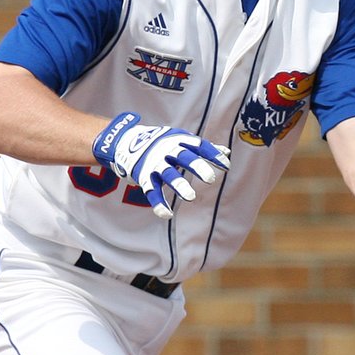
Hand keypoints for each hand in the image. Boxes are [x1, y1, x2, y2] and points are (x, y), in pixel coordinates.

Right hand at [93, 112, 230, 218]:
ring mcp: (155, 164)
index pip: (199, 146)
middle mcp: (167, 151)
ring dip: (179, 186)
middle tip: (211, 178)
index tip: (226, 165)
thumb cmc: (163, 142)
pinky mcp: (144, 177)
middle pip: (184, 158)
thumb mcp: (182, 140)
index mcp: (179, 141)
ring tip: (191, 198)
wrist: (127, 142)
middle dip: (197, 167)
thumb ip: (204, 148)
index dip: (213, 155)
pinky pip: (151, 192)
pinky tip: (167, 215)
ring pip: (168, 175)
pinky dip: (158, 203)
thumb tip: (227, 152)